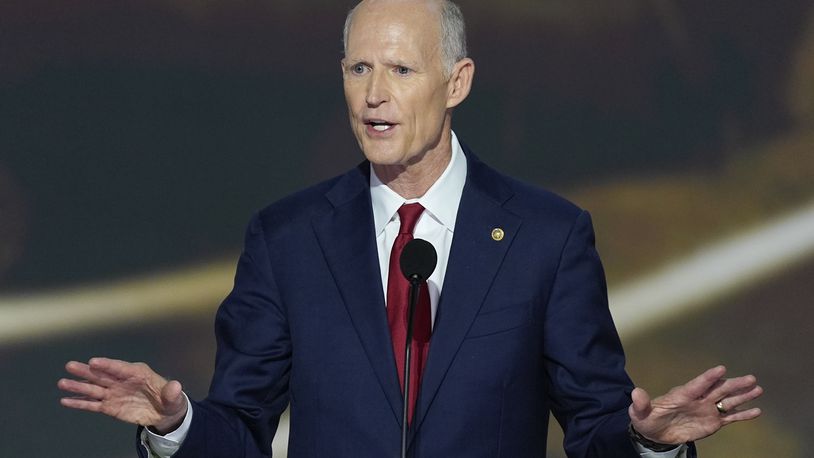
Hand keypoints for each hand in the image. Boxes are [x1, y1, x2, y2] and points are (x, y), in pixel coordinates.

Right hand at [58, 357, 187, 433]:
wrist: (164, 413)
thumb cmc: (169, 399)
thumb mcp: (174, 397)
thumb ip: (172, 391)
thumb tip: (176, 385)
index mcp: (138, 373)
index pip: (120, 367)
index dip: (107, 364)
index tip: (93, 362)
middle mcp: (122, 380)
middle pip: (102, 375)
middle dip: (87, 371)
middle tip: (70, 366)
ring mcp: (114, 393)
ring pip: (94, 389)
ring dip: (78, 386)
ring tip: (62, 383)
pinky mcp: (109, 407)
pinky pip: (93, 404)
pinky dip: (80, 403)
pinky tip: (66, 401)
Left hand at [629, 365, 762, 444]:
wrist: (654, 432)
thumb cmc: (646, 419)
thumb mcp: (640, 413)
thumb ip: (640, 403)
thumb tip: (635, 393)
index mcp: (682, 394)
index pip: (698, 384)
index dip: (709, 377)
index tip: (721, 369)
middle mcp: (698, 399)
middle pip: (718, 390)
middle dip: (734, 384)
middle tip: (750, 378)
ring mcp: (706, 410)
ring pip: (728, 401)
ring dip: (743, 396)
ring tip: (758, 388)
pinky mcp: (712, 422)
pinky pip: (730, 418)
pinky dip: (743, 415)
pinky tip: (757, 410)